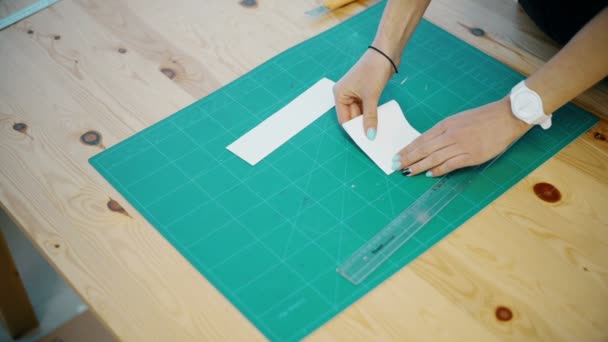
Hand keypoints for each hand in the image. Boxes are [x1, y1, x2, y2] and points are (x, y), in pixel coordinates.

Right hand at [333, 49, 394, 139]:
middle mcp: (345, 94)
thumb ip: (370, 118)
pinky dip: (372, 114)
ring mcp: (355, 93)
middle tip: (373, 139)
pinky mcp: (366, 91)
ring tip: (378, 132)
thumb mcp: (371, 97)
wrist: (387, 53)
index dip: (353, 129)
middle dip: (361, 126)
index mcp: (340, 94)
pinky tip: (380, 122)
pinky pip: (367, 108)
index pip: (344, 118)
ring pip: (360, 113)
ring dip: (368, 120)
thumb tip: (370, 136)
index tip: (364, 140)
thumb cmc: (373, 71)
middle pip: (352, 116)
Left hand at [394, 97, 530, 176]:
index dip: (407, 149)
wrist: (505, 117)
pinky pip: (451, 164)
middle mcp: (450, 134)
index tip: (396, 156)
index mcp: (445, 125)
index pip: (421, 139)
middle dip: (408, 158)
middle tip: (395, 166)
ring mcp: (460, 145)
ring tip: (407, 172)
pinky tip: (429, 174)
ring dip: (419, 166)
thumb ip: (443, 131)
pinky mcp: (471, 155)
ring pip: (434, 157)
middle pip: (424, 149)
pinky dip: (439, 170)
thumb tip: (427, 144)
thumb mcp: (458, 120)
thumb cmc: (482, 118)